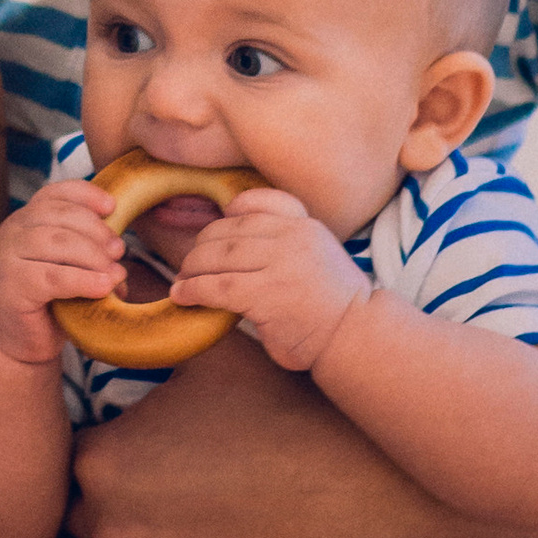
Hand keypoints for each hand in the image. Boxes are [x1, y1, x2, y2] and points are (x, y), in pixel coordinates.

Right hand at [0, 179, 118, 364]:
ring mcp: (7, 257)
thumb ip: (86, 257)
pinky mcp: (11, 286)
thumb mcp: (64, 270)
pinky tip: (103, 287)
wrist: (4, 342)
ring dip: (93, 256)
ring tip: (115, 273)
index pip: (54, 194)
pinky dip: (84, 280)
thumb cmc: (40, 304)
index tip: (113, 207)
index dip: (86, 195)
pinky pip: (54, 277)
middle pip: (60, 216)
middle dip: (96, 231)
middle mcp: (12, 231)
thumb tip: (121, 263)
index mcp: (25, 221)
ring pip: (57, 242)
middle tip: (119, 251)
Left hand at [57, 331, 414, 537]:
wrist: (354, 498)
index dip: (88, 458)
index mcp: (104, 456)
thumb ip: (157, 316)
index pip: (66, 461)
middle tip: (117, 506)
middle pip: (67, 521)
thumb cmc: (284, 416)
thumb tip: (122, 265)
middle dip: (87, 512)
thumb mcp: (214, 353)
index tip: (110, 458)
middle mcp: (106, 522)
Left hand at [172, 189, 365, 373]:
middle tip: (191, 262)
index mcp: (306, 225)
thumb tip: (233, 242)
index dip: (232, 211)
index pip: (260, 202)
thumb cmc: (332, 303)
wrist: (355, 335)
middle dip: (203, 245)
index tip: (221, 222)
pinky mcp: (266, 295)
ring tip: (183, 280)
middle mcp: (293, 238)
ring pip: (218, 255)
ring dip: (192, 267)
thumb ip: (285, 241)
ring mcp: (280, 265)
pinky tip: (182, 296)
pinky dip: (193, 289)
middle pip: (230, 230)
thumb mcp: (318, 255)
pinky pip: (217, 286)